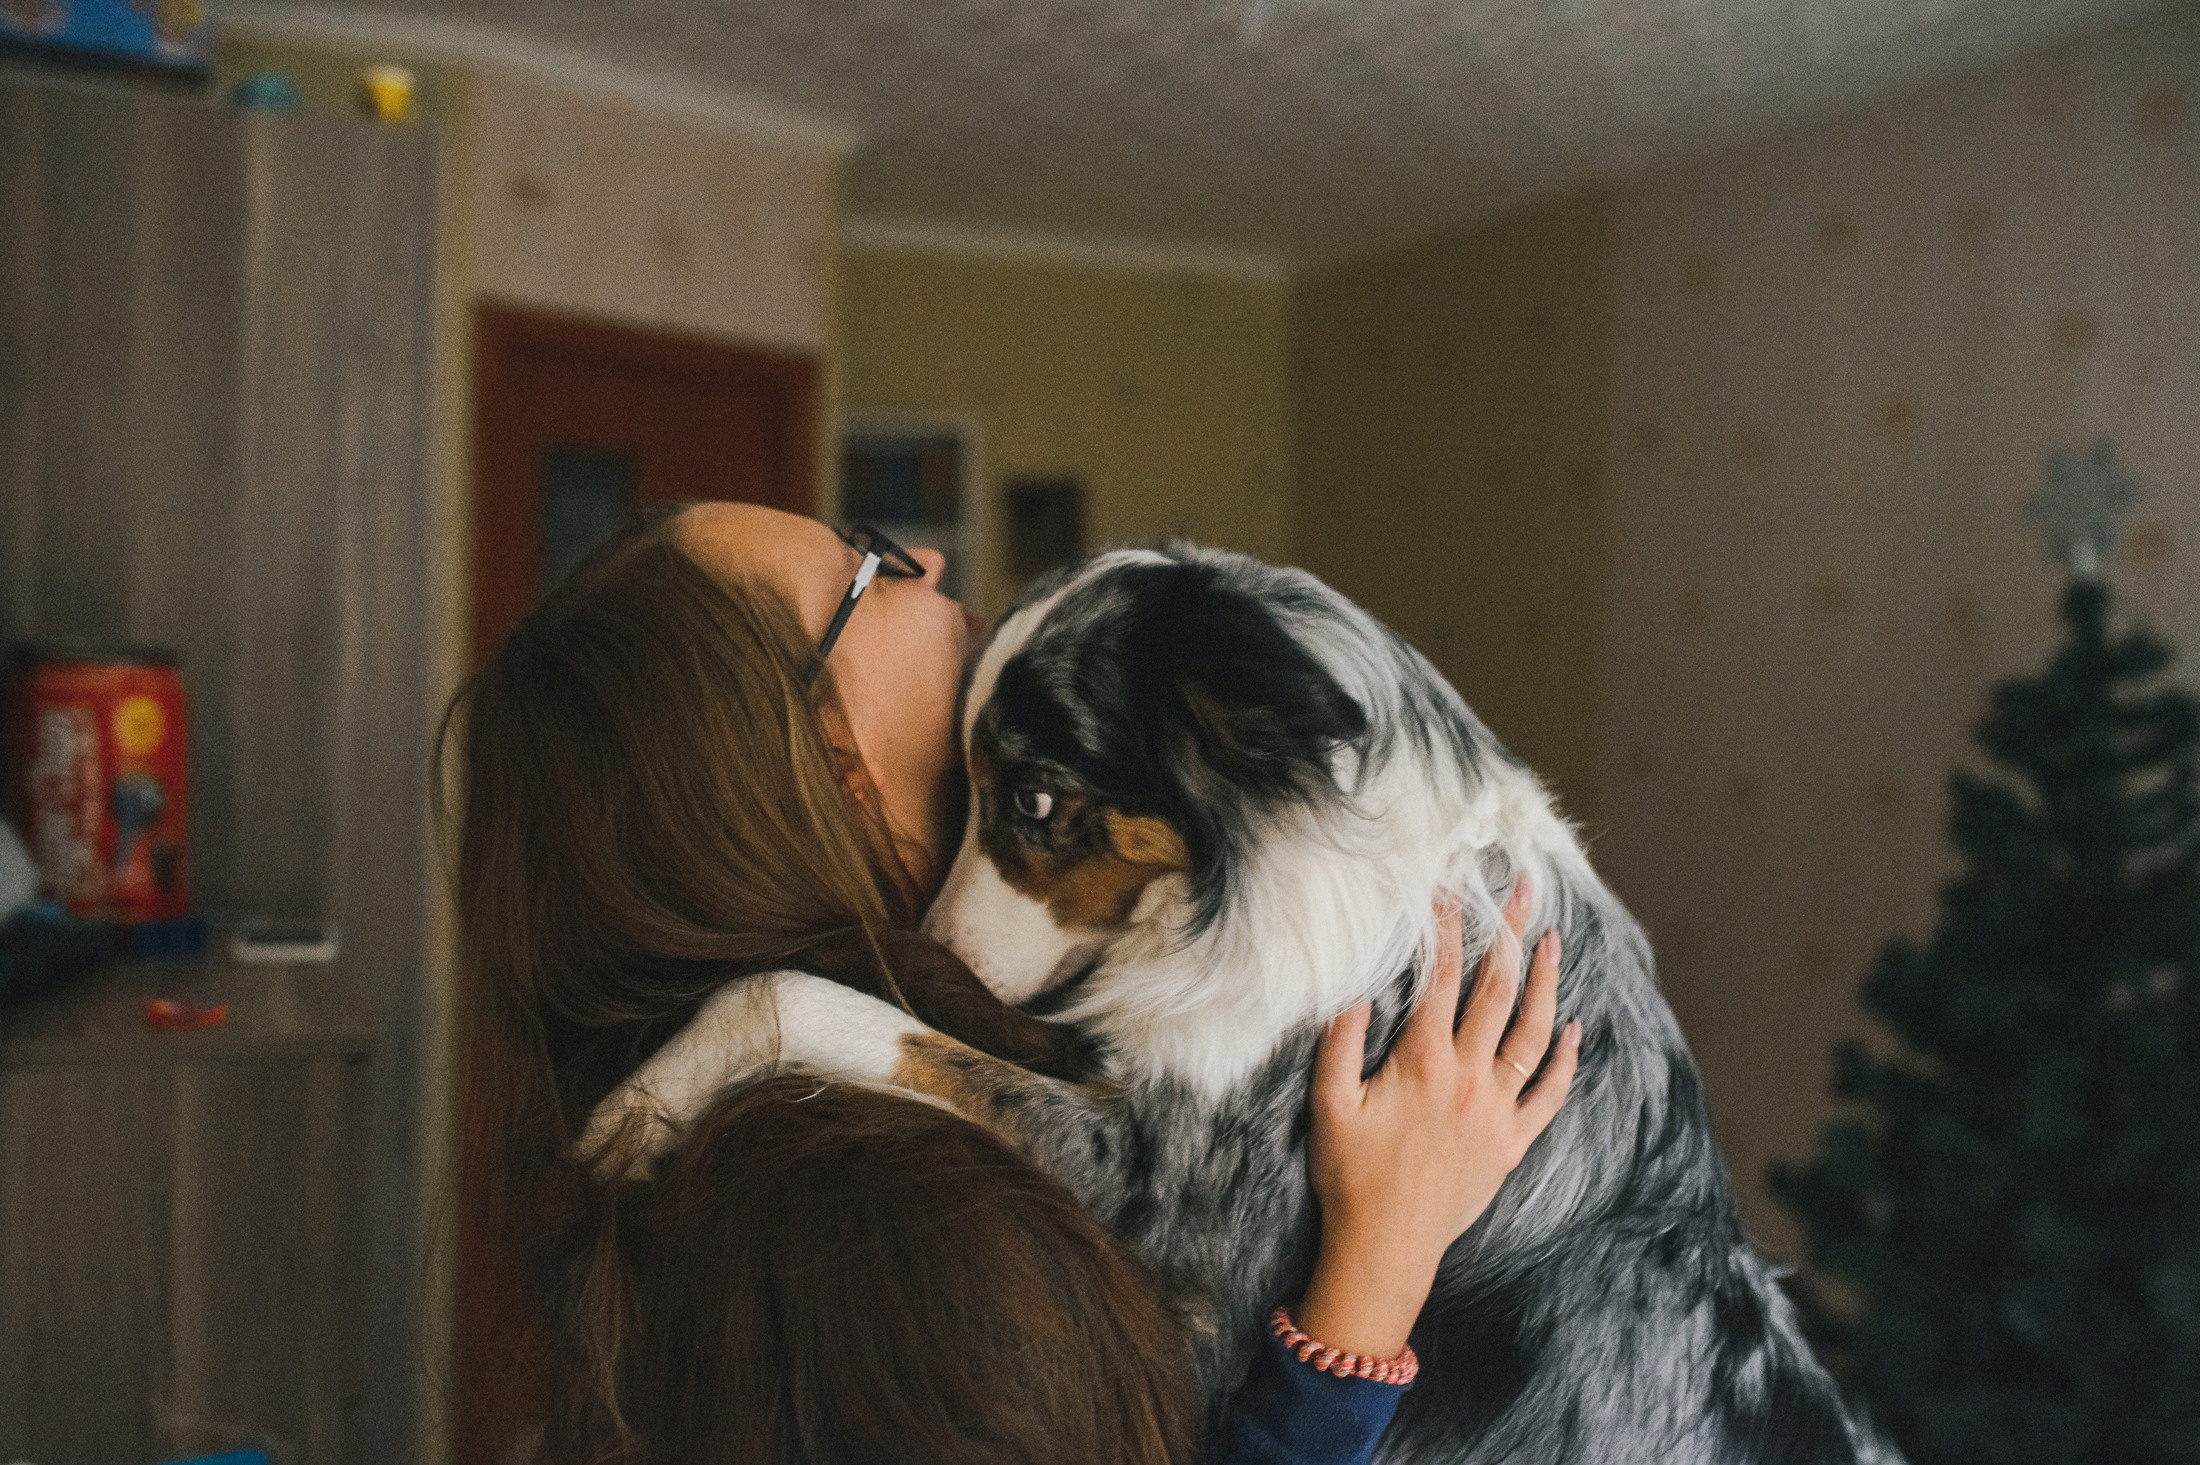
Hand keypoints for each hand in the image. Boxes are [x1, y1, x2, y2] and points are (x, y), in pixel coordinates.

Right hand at [1296, 879, 1580, 1359]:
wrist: (1386, 1246)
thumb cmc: (1350, 1176)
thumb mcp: (1329, 1104)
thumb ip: (1340, 1043)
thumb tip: (1357, 991)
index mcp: (1423, 1060)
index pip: (1441, 977)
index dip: (1449, 928)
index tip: (1454, 890)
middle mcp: (1469, 1076)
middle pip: (1499, 990)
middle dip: (1513, 933)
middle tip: (1526, 890)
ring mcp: (1497, 1109)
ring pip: (1535, 1033)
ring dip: (1548, 983)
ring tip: (1554, 943)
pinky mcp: (1513, 1142)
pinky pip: (1550, 1093)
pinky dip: (1568, 1060)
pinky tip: (1577, 1030)